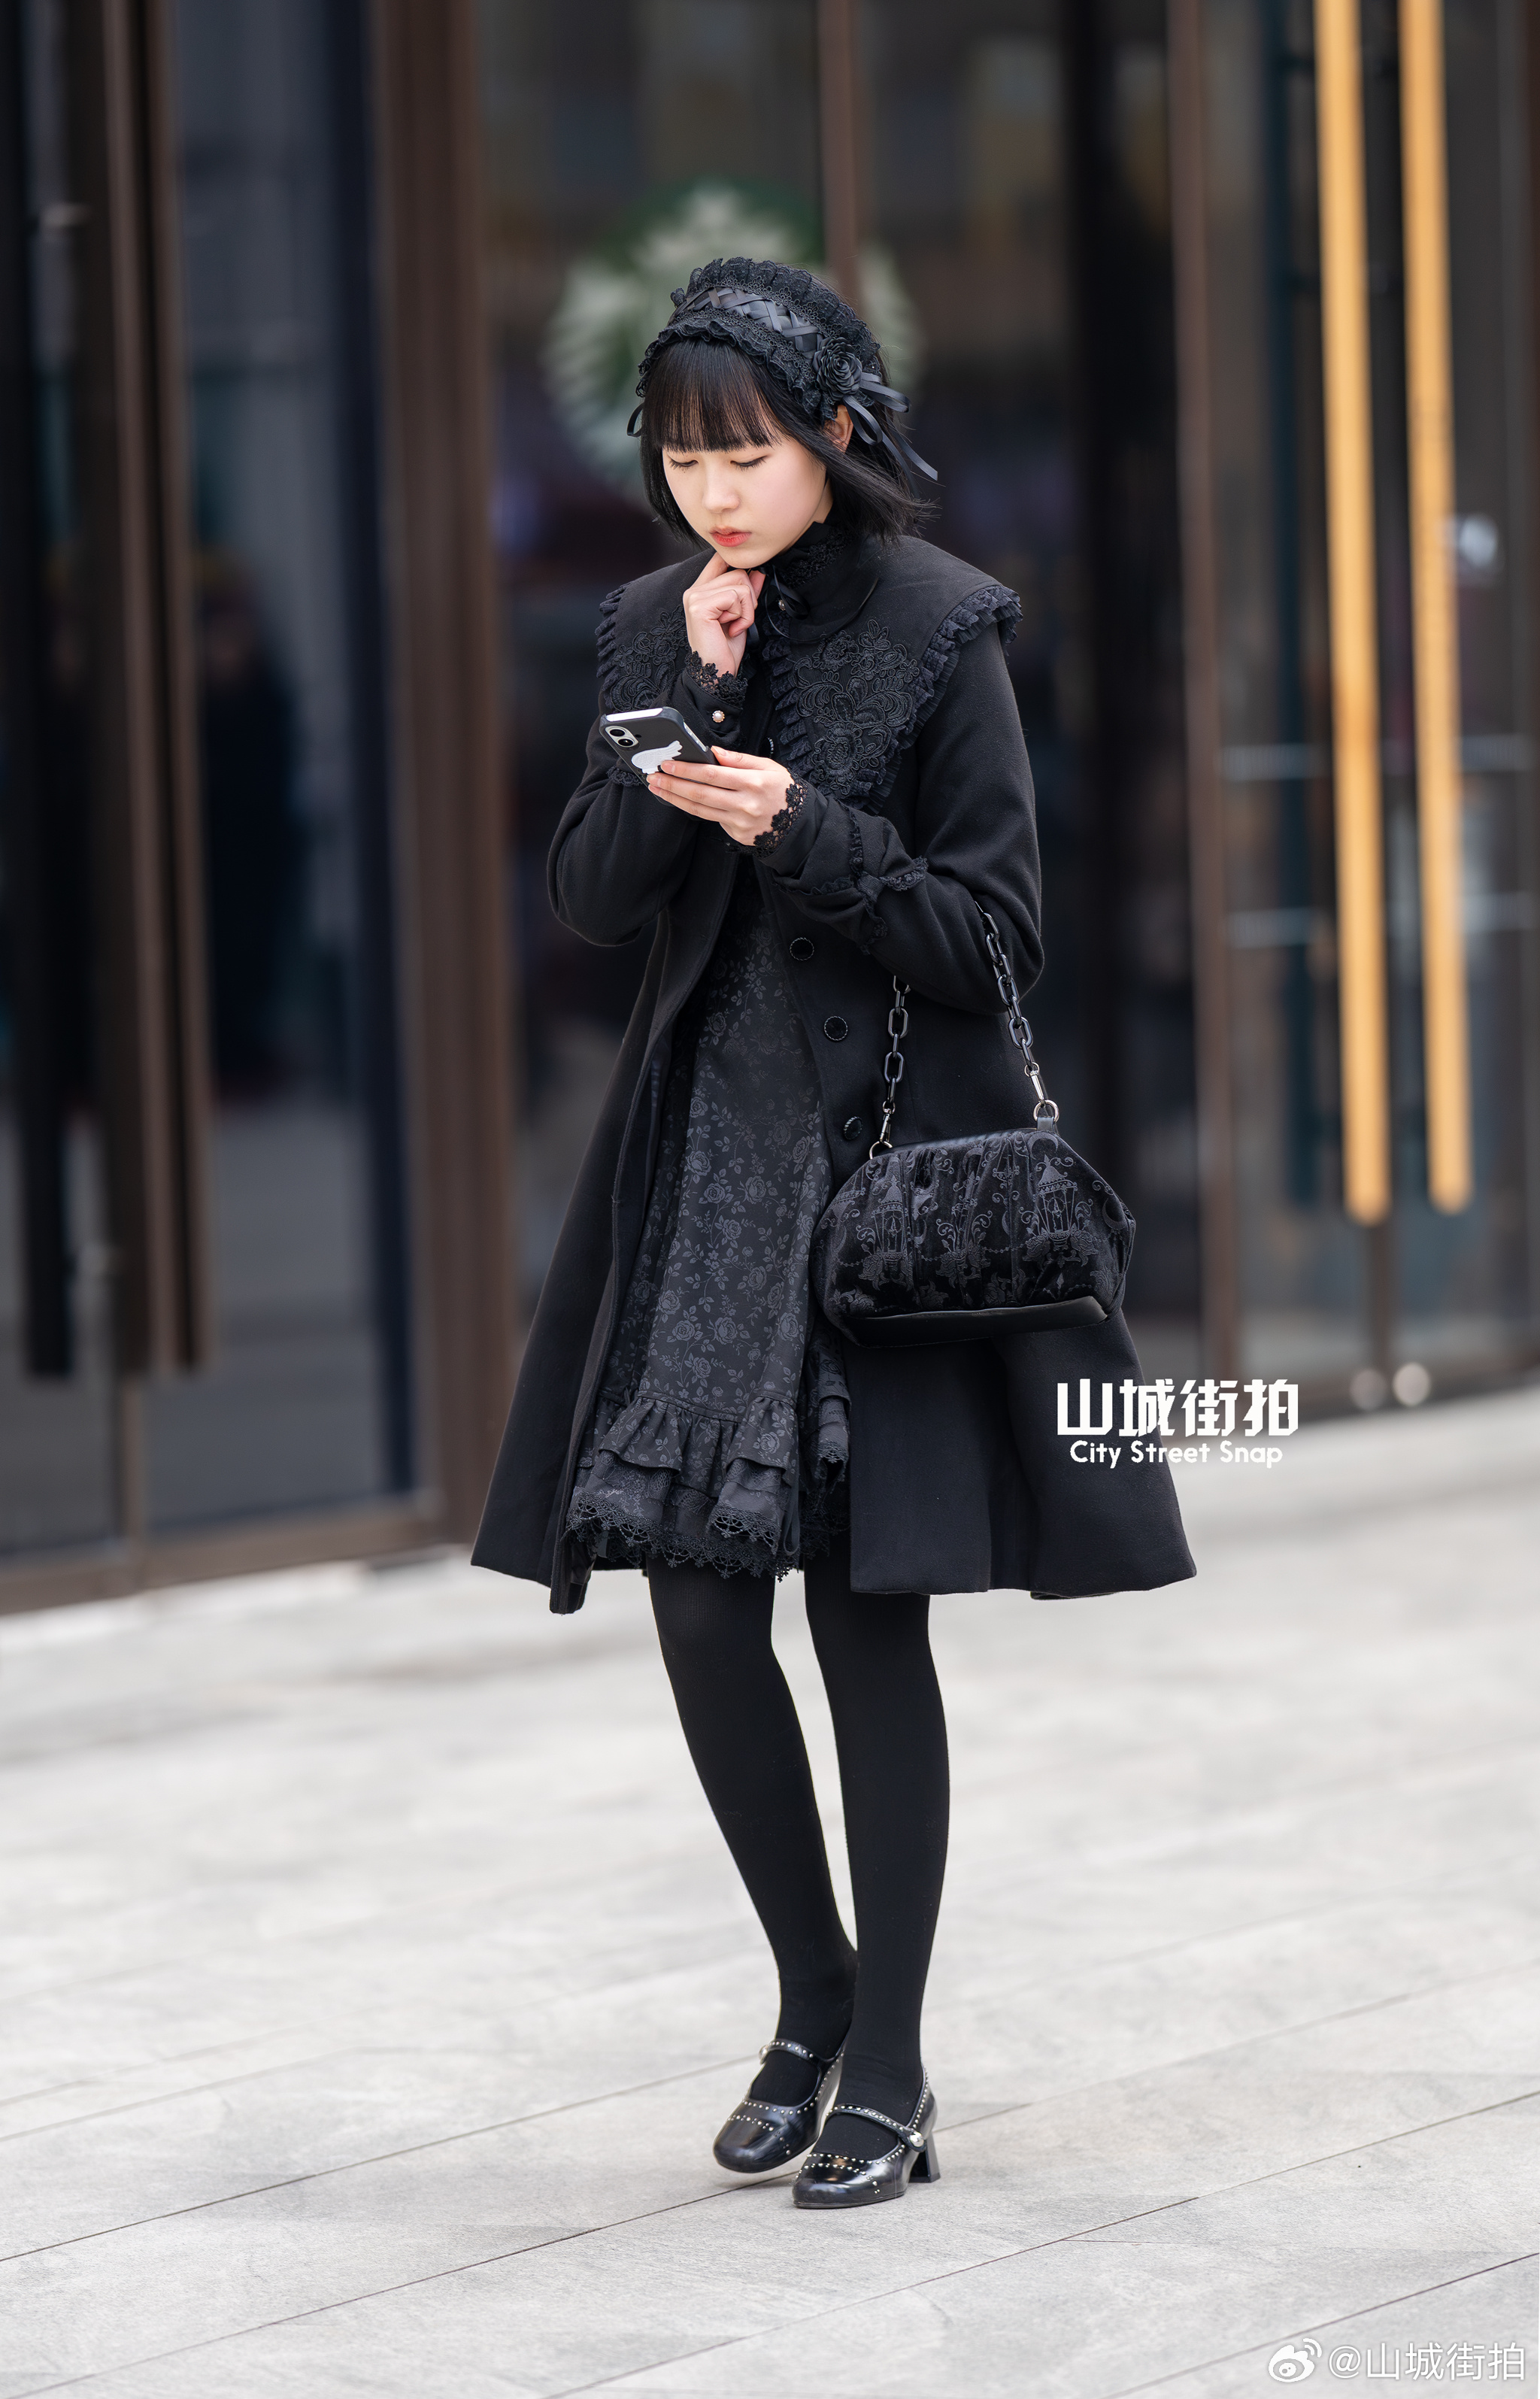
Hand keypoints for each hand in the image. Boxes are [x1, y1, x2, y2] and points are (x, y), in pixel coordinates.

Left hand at [648, 746, 799, 847]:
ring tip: (658, 788)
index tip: (668, 763)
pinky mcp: (736, 834)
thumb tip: (713, 752)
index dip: (686, 769)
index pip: (711, 774)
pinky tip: (679, 799)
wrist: (798, 824)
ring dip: (675, 798)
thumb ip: (740, 759)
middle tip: (654, 776)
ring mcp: (739, 822)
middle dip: (673, 784)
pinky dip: (692, 808)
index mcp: (753, 783)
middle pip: (700, 794)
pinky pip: (710, 819)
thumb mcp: (769, 767)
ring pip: (699, 810)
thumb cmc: (784, 791)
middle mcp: (745, 804)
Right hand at [680, 552, 763, 676]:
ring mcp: (695, 597)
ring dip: (746, 610)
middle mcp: (694, 590)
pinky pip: (734, 597)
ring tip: (734, 626)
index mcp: (701, 590)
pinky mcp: (700, 606)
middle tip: (738, 621)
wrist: (717, 673)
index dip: (740, 570)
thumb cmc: (725, 648)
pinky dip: (742, 615)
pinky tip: (732, 629)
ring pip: (739, 584)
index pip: (720, 560)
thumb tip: (758, 572)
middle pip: (737, 572)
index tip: (748, 590)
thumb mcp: (741, 615)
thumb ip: (747, 592)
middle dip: (748, 599)